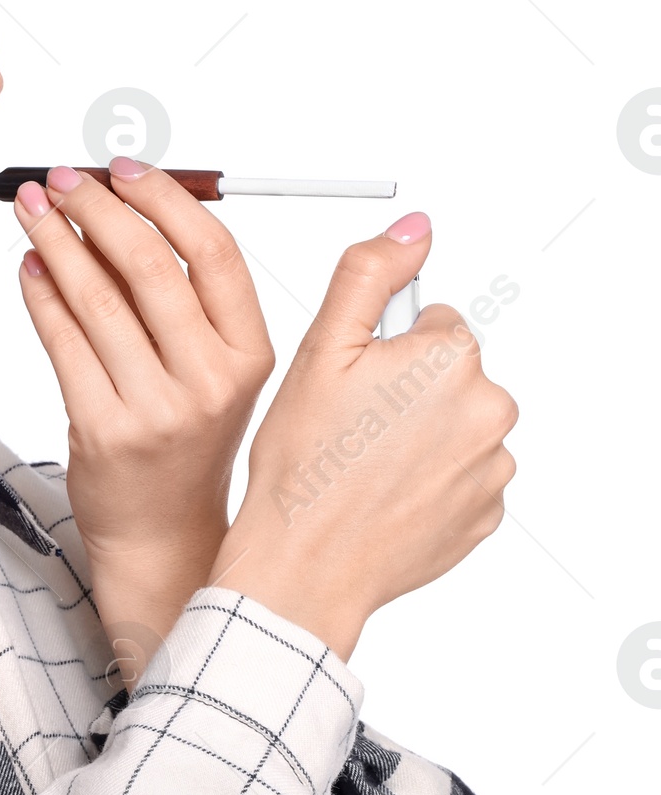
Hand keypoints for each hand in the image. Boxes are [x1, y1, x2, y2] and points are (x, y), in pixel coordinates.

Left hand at [15, 159, 275, 679]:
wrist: (163, 533)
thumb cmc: (186, 441)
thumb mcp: (213, 371)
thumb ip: (181, 298)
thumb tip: (124, 207)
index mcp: (251, 354)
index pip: (214, 253)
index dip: (164, 200)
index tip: (123, 170)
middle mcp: (210, 381)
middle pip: (151, 267)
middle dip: (98, 209)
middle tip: (62, 179)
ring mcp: (156, 409)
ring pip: (97, 300)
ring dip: (58, 241)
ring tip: (34, 210)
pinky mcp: (101, 430)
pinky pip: (62, 343)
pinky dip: (41, 294)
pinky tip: (30, 266)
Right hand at [213, 212, 518, 660]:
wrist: (305, 564)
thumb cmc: (302, 464)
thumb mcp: (319, 350)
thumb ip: (369, 275)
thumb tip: (414, 230)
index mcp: (450, 359)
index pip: (431, 324)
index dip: (382, 352)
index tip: (350, 386)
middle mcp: (487, 409)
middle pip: (449, 376)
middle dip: (405, 393)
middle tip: (349, 427)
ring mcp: (491, 467)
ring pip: (454, 427)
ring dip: (418, 438)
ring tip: (362, 466)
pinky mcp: (486, 514)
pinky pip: (460, 478)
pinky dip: (427, 482)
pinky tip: (382, 496)